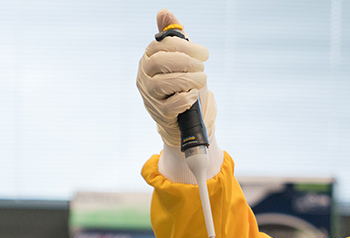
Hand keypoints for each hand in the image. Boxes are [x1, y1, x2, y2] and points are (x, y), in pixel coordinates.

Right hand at [137, 9, 217, 147]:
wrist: (180, 115)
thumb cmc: (180, 81)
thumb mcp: (180, 58)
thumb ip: (174, 37)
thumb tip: (164, 12)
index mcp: (149, 58)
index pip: (162, 45)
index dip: (185, 46)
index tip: (204, 53)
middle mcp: (145, 75)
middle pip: (159, 62)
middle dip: (185, 62)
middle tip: (202, 67)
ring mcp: (150, 95)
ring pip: (164, 83)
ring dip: (188, 80)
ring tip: (202, 80)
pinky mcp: (159, 112)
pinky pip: (170, 105)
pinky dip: (185, 99)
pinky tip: (193, 96)